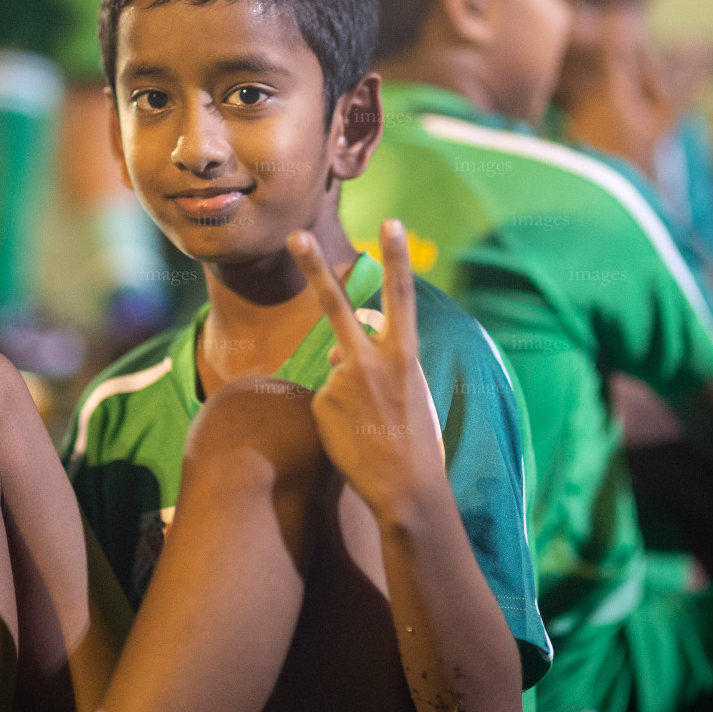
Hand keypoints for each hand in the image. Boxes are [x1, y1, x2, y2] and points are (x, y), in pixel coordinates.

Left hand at [287, 220, 447, 523]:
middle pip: (336, 305)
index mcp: (405, 354)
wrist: (406, 488)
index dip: (397, 257)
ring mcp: (342, 381)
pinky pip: (324, 399)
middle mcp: (371, 360)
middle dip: (314, 267)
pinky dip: (335, 415)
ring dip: (348, 392)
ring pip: (336, 370)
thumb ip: (378, 362)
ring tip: (371, 425)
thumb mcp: (411, 390)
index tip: (390, 223)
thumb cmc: (417, 440)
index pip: (402, 296)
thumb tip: (337, 352)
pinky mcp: (321, 403)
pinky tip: (354, 435)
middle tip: (295, 235)